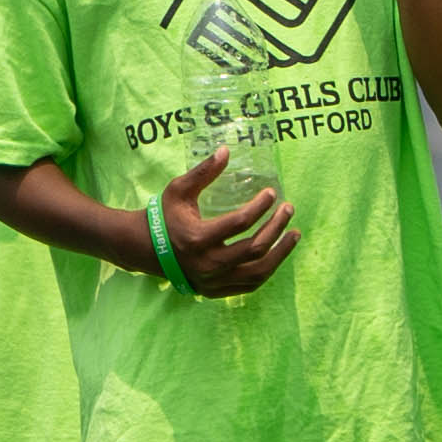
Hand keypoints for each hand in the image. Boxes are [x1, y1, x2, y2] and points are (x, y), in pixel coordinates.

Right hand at [155, 150, 296, 295]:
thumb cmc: (165, 216)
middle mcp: (207, 264)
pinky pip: (252, 284)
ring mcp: (213, 281)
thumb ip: (203, 172)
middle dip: (276, 227)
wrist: (147, 250)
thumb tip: (226, 150)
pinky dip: (269, 268)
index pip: (239, 223)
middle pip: (254, 248)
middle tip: (288, 209)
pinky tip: (279, 252)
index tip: (272, 193)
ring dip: (282, 252)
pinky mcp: (217, 291)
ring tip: (294, 233)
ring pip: (258, 271)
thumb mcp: (179, 191)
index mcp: (197, 238)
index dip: (259, 207)